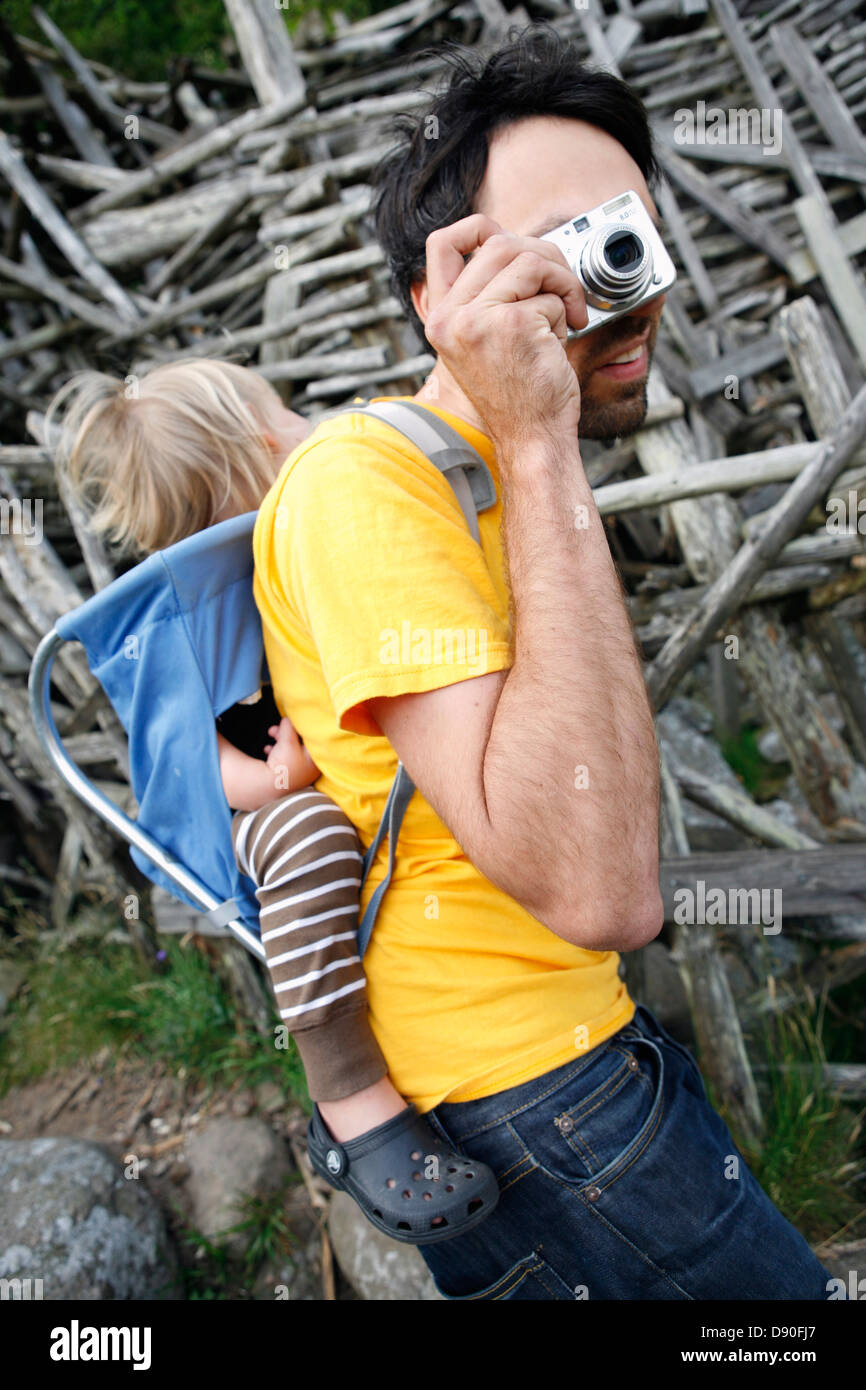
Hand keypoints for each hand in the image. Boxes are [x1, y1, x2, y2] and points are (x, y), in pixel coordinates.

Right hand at [264, 717, 318, 791]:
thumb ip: (289, 727)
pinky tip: (267, 749)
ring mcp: (298, 775)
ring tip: (270, 735)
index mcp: (315, 760)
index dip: (301, 728)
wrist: (268, 788)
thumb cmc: (283, 764)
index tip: (292, 721)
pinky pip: (283, 761)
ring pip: (290, 752)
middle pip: (300, 744)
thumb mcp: (287, 740)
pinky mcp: (287, 779)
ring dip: (279, 741)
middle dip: (286, 733)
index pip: (312, 739)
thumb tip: (288, 719)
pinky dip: (276, 753)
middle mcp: (310, 769)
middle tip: (275, 729)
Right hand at [423, 214, 586, 453]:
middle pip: (499, 243)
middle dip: (543, 257)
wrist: (531, 438)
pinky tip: (558, 343)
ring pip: (529, 259)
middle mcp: (450, 317)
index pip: (443, 244)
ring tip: (567, 316)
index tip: (514, 246)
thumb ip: (491, 295)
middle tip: (563, 289)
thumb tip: (519, 245)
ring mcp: (477, 319)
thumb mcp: (488, 339)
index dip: (480, 228)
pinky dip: (565, 312)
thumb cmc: (519, 394)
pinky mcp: (512, 324)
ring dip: (560, 282)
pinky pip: (550, 293)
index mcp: (441, 318)